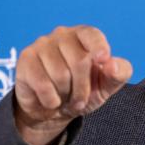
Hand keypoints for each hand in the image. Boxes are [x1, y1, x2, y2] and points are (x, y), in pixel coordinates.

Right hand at [13, 25, 132, 144]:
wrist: (54, 109)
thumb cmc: (84, 91)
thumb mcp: (107, 85)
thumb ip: (119, 73)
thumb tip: (111, 64)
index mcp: (84, 36)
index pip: (92, 35)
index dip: (99, 47)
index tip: (103, 60)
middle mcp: (62, 35)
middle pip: (79, 61)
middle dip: (83, 88)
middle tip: (81, 99)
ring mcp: (42, 45)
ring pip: (60, 74)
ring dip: (66, 95)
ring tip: (65, 98)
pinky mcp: (26, 60)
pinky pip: (42, 84)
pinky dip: (51, 100)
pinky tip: (51, 100)